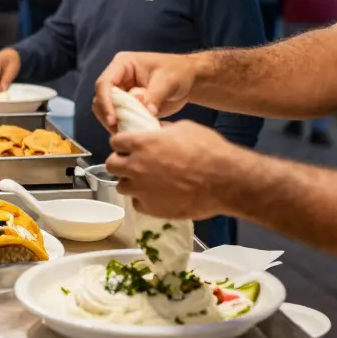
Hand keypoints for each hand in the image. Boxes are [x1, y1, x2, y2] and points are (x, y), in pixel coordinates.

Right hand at [93, 52, 197, 130]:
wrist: (188, 80)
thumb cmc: (178, 73)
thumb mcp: (168, 81)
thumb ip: (155, 95)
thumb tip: (146, 110)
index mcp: (123, 64)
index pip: (104, 83)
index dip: (105, 102)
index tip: (112, 119)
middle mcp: (118, 77)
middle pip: (100, 97)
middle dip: (106, 114)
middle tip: (117, 130)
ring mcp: (122, 91)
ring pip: (105, 109)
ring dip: (112, 122)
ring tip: (125, 132)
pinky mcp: (128, 104)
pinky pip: (118, 116)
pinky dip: (121, 125)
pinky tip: (131, 133)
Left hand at [107, 121, 238, 219]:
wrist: (224, 180)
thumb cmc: (208, 150)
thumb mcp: (183, 128)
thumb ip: (162, 131)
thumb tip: (155, 132)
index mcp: (141, 143)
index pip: (115, 142)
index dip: (124, 143)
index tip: (131, 146)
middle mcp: (135, 166)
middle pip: (112, 165)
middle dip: (121, 162)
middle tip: (135, 163)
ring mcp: (142, 189)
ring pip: (121, 186)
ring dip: (131, 182)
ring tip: (147, 181)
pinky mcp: (151, 209)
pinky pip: (137, 204)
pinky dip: (143, 199)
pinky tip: (156, 195)